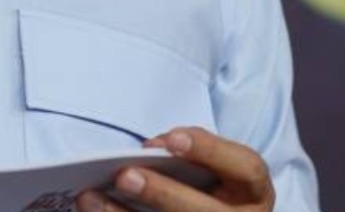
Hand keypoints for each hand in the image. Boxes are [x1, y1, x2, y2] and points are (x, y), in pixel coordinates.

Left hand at [76, 128, 272, 211]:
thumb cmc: (212, 186)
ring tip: (90, 198)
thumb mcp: (216, 167)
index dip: (209, 151)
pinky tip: (93, 211)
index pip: (246, 168)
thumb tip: (152, 149)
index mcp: (254, 192)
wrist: (218, 211)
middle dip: (163, 194)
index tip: (171, 140)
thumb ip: (191, 152)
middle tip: (125, 176)